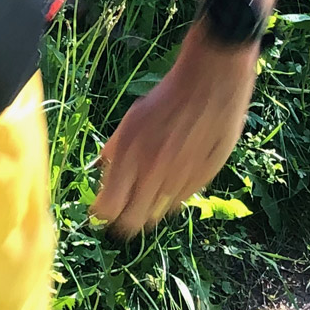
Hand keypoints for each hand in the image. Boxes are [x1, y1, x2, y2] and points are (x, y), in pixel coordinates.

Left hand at [92, 32, 257, 235]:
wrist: (210, 86)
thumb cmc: (167, 98)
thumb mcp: (131, 119)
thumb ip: (114, 149)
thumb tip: (100, 168)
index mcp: (130, 159)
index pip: (108, 209)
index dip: (100, 213)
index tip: (99, 209)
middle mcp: (153, 177)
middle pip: (131, 223)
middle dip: (121, 222)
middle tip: (120, 212)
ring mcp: (178, 182)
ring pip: (156, 216)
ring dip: (146, 211)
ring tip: (144, 196)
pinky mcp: (201, 182)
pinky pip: (178, 203)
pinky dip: (168, 199)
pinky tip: (167, 182)